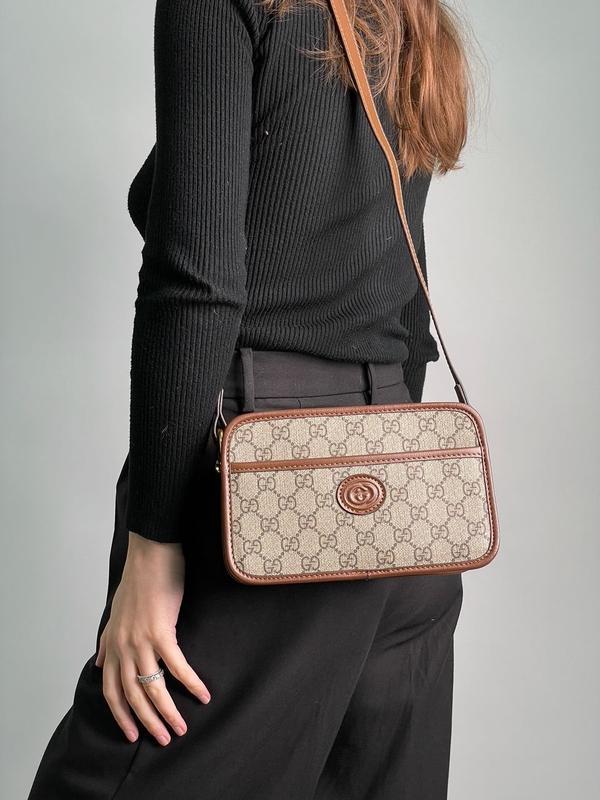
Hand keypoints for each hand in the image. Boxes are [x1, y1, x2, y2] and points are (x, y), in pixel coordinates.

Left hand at [95, 532, 210, 744]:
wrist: (151, 552)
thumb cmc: (139, 579)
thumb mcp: (116, 612)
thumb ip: (108, 640)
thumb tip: (99, 661)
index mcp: (112, 643)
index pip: (110, 690)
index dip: (120, 715)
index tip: (131, 734)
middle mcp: (123, 646)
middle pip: (131, 695)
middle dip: (147, 722)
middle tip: (163, 739)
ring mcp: (140, 640)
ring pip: (152, 687)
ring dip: (167, 711)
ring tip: (181, 727)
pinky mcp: (161, 631)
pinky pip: (177, 665)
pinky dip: (190, 682)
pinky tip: (203, 694)